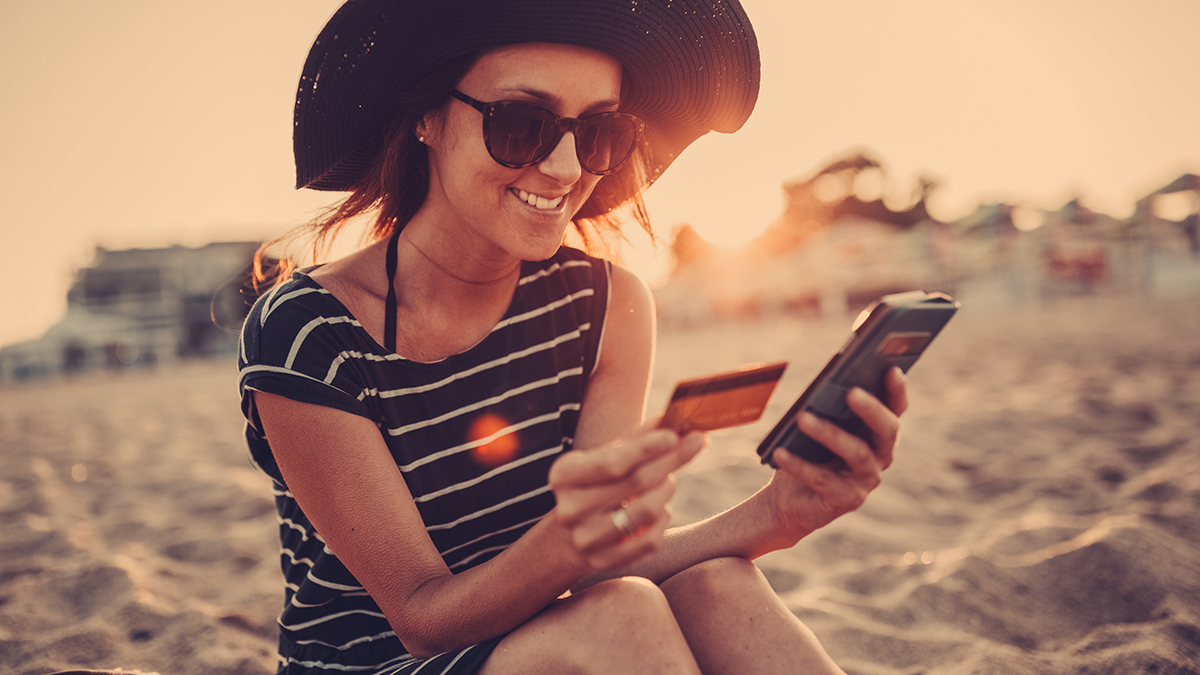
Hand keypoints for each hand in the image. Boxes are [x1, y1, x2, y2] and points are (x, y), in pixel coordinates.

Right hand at [548, 420, 706, 570]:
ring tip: (668, 481)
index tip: (675, 434)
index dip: (646, 448)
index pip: (612, 462)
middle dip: (671, 460)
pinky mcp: (602, 562)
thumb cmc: (595, 485)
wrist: (569, 535)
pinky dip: (663, 520)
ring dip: (667, 491)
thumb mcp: (604, 457)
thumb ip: (636, 439)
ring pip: (646, 512)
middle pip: (635, 482)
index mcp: (565, 475)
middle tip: (695, 443)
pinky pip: (649, 541)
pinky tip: (661, 509)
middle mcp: (570, 508)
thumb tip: (671, 416)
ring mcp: (585, 539)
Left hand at [764, 367, 907, 541]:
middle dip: (871, 409)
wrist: (788, 498)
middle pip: (886, 430)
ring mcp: (867, 480)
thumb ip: (828, 405)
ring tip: (803, 417)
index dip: (897, 390)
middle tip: (851, 392)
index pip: (895, 408)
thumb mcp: (817, 422)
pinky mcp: (848, 500)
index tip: (892, 369)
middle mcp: (880, 455)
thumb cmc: (806, 450)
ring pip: (856, 453)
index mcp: (877, 431)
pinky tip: (780, 452)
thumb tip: (827, 382)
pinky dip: (800, 465)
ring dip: (829, 433)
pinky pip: (824, 480)